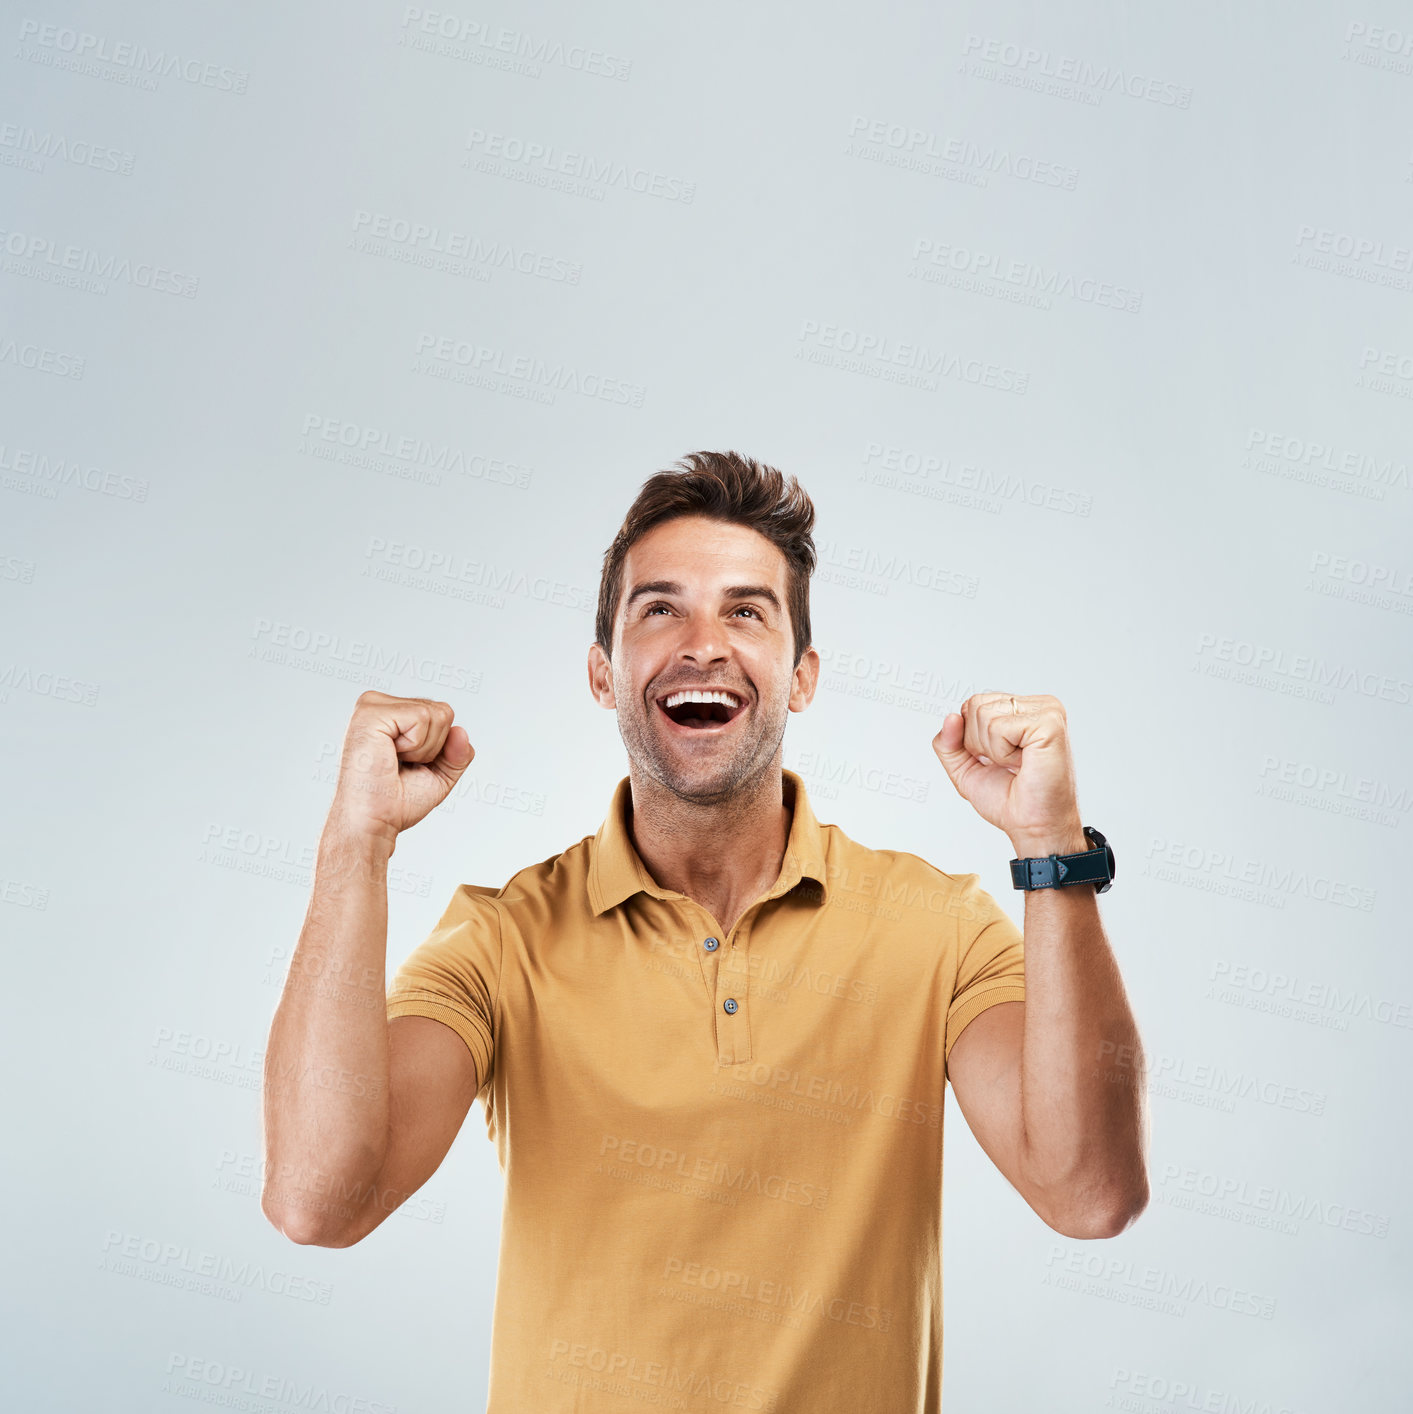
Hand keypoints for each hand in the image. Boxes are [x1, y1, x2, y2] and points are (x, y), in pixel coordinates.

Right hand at [326, 690, 474, 847]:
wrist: (373, 822)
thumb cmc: (395, 801)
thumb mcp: (440, 774)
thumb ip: (457, 753)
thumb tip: (461, 732)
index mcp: (391, 713)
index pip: (442, 713)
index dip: (439, 748)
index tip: (408, 765)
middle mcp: (380, 703)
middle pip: (443, 711)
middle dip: (433, 747)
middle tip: (400, 766)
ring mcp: (372, 705)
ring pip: (436, 714)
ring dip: (423, 749)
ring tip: (393, 762)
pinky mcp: (371, 713)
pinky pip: (422, 717)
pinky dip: (415, 745)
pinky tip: (389, 755)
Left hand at [931, 692, 1084, 855]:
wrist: (1033, 826)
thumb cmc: (1009, 800)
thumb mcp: (964, 768)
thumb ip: (948, 743)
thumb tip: (950, 717)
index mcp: (1020, 710)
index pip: (972, 704)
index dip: (971, 738)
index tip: (996, 760)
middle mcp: (1035, 706)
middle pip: (975, 705)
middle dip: (980, 743)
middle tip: (1008, 764)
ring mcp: (1046, 711)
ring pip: (985, 715)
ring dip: (993, 750)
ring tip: (1018, 765)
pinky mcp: (1049, 723)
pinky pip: (999, 727)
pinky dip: (1003, 753)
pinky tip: (1024, 763)